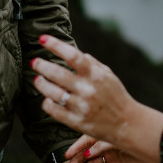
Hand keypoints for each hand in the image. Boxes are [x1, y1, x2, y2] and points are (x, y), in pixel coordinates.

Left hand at [31, 34, 162, 162]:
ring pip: (52, 93)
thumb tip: (76, 53)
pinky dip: (47, 103)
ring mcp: (81, 106)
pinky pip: (54, 110)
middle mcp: (88, 89)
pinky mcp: (77, 122)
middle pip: (57, 74)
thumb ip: (92, 63)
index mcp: (96, 75)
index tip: (42, 39)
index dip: (55, 45)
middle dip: (42, 65)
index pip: (73, 55)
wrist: (127, 124)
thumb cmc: (116, 96)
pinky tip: (46, 99)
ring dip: (41, 84)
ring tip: (38, 80)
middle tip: (34, 62)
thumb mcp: (109, 75)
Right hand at [65, 134, 158, 162]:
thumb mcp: (118, 140)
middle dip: (78, 160)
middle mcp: (107, 146)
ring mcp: (113, 158)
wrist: (159, 149)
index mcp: (106, 134)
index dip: (76, 147)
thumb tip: (86, 154)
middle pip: (88, 153)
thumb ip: (101, 146)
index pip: (87, 140)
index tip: (66, 155)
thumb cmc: (139, 138)